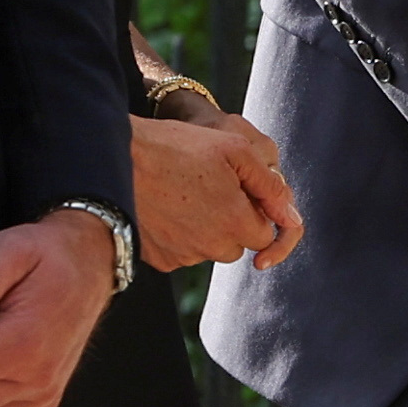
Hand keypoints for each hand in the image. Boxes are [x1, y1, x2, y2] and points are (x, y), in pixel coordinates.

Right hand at [129, 102, 301, 272]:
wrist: (114, 157)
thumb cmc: (175, 146)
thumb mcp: (234, 149)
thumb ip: (269, 185)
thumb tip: (293, 217)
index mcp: (236, 222)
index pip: (263, 234)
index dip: (254, 211)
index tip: (237, 191)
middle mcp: (211, 247)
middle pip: (235, 245)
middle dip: (230, 222)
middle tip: (207, 188)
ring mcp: (182, 256)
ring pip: (206, 249)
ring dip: (203, 228)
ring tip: (181, 192)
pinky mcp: (158, 260)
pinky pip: (179, 252)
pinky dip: (177, 235)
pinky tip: (164, 206)